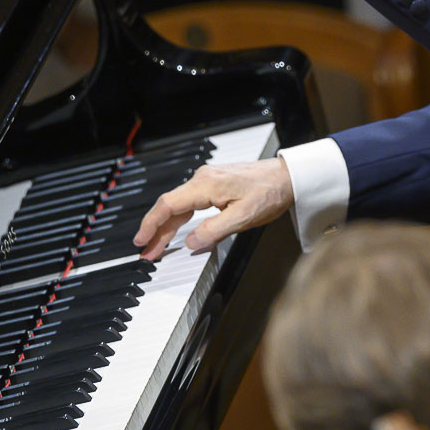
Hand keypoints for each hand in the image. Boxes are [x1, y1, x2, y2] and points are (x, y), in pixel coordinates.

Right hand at [133, 158, 294, 260]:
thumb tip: (191, 244)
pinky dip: (180, 219)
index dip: (151, 224)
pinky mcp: (214, 184)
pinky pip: (190, 203)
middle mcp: (203, 179)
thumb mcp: (244, 218)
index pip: (168, 205)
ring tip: (156, 247)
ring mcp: (208, 180)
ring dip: (166, 227)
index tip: (141, 241)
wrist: (288, 177)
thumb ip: (214, 231)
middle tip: (146, 252)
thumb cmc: (270, 193)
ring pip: (179, 206)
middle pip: (170, 207)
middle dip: (156, 231)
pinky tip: (176, 231)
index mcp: (206, 185)